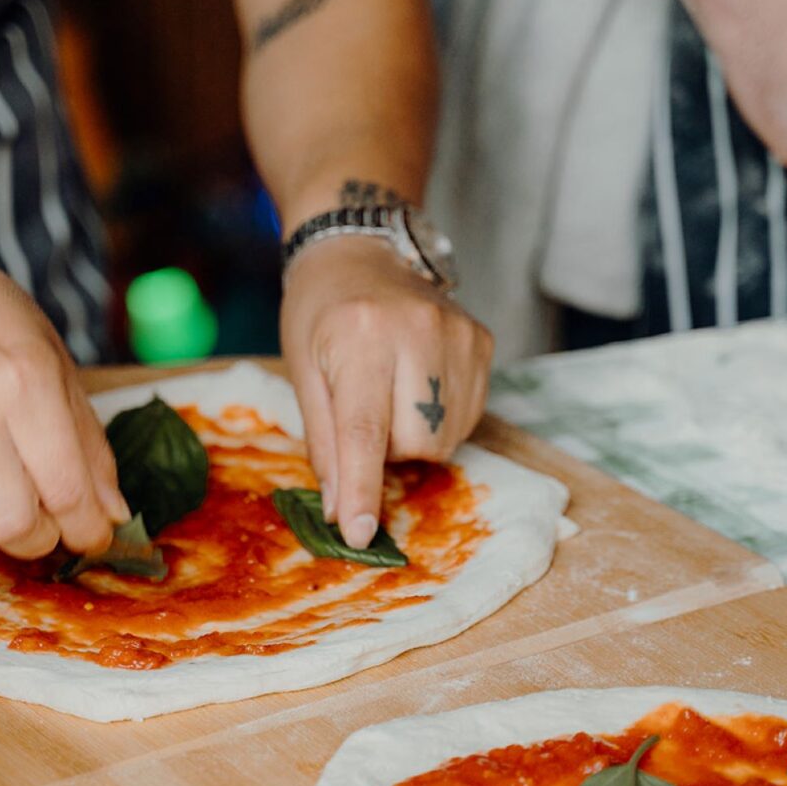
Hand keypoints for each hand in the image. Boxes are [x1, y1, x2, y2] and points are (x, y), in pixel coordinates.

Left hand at [280, 236, 493, 548]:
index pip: (365, 431)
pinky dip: (440, 418)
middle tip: (366, 410)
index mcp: (359, 337)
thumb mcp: (303, 371)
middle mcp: (417, 331)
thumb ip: (324, 442)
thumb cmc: (320, 313)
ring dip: (415, 435)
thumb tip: (340, 511)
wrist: (360, 251)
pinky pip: (467, 417)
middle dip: (388, 448)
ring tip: (392, 391)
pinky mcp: (482, 342)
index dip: (361, 489)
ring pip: (447, 438)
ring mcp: (458, 334)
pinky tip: (419, 384)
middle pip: (417, 443)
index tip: (359, 534)